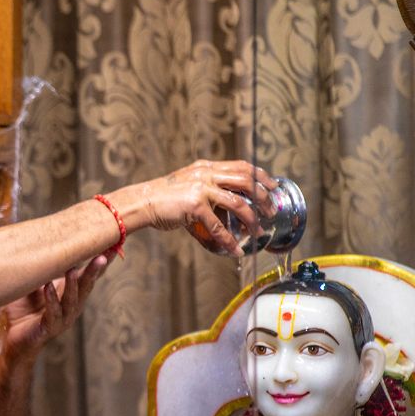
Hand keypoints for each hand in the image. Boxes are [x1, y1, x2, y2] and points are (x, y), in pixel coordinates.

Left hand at [0, 255, 109, 360]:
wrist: (16, 342)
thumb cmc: (24, 312)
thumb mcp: (31, 286)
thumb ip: (39, 269)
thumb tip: (39, 243)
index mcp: (70, 294)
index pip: (88, 276)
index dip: (100, 263)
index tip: (112, 246)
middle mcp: (71, 306)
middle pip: (86, 286)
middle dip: (94, 271)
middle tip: (102, 256)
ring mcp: (63, 319)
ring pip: (72, 300)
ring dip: (73, 284)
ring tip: (72, 270)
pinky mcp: (49, 329)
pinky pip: (52, 313)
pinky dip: (51, 299)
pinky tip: (48, 287)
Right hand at [120, 160, 275, 255]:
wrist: (141, 202)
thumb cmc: (162, 198)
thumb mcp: (188, 185)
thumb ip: (206, 190)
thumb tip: (225, 209)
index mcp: (207, 167)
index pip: (242, 166)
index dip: (261, 176)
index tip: (272, 186)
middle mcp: (207, 174)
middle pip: (246, 180)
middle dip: (264, 196)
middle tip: (271, 210)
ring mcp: (202, 189)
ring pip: (239, 203)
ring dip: (252, 219)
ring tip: (258, 230)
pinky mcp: (195, 206)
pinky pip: (218, 226)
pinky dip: (229, 240)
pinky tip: (235, 249)